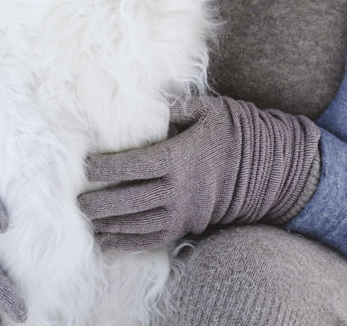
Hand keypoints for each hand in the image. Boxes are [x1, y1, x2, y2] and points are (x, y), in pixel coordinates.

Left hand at [78, 93, 319, 251]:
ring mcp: (183, 212)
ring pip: (139, 224)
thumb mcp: (211, 110)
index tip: (87, 166)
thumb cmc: (236, 133)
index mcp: (181, 157)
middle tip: (78, 201)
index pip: (136, 165)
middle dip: (102, 202)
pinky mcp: (187, 226)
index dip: (109, 167)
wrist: (268, 170)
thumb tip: (154, 101)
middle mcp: (179, 190)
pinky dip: (127, 244)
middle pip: (132, 200)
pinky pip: (153, 240)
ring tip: (87, 222)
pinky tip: (107, 243)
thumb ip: (179, 106)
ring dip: (110, 225)